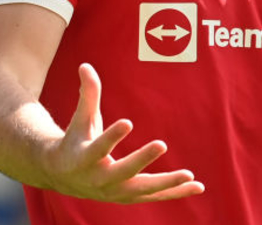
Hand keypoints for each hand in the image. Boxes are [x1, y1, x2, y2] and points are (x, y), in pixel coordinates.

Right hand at [42, 63, 204, 202]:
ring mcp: (115, 192)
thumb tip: (85, 65)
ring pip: (143, 189)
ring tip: (189, 174)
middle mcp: (99, 179)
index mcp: (84, 158)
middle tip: (161, 144)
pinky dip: (175, 192)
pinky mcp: (129, 196)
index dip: (111, 136)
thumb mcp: (80, 119)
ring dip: (167, 183)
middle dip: (141, 160)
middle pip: (123, 172)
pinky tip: (197, 186)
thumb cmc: (76, 140)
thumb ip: (87, 94)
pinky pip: (155, 195)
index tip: (127, 122)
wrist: (64, 176)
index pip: (98, 147)